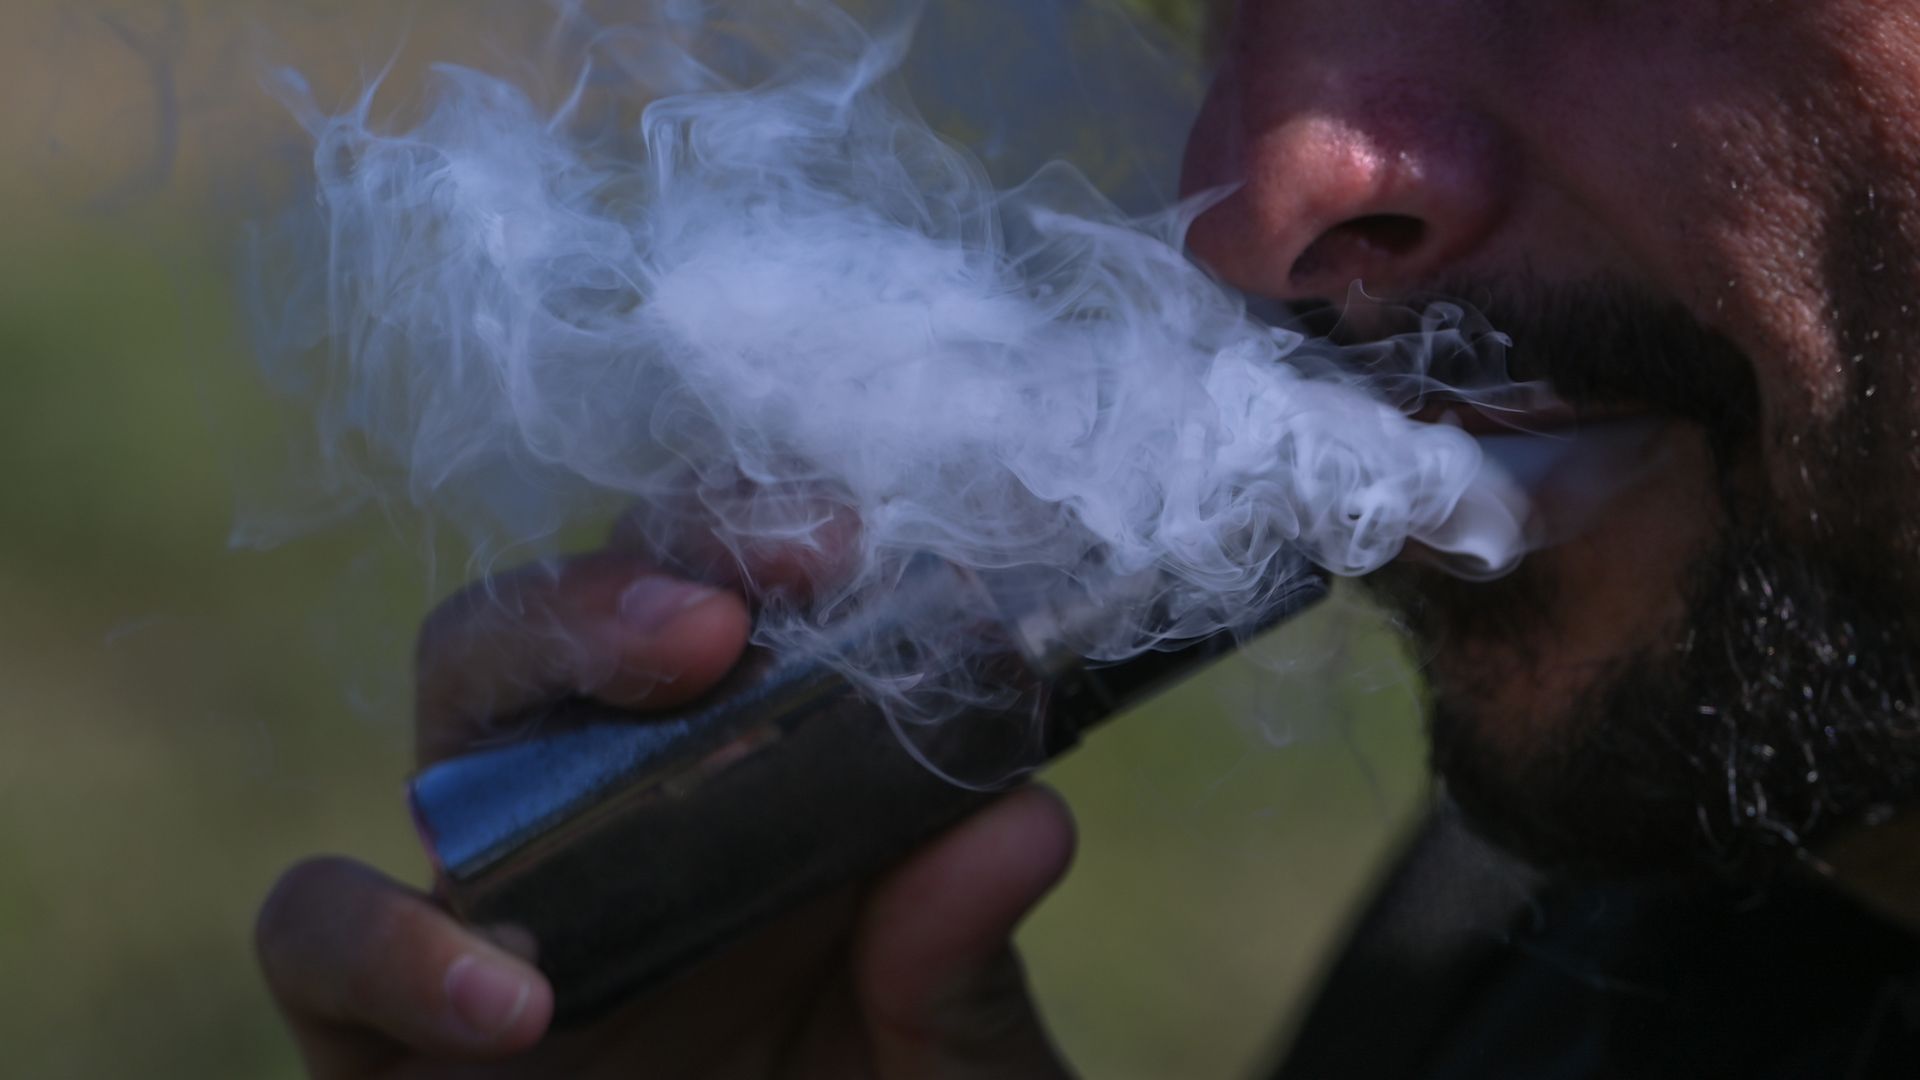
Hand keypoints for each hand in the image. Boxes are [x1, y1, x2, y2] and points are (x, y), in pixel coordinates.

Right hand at [255, 548, 1077, 1077]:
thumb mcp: (954, 1063)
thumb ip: (970, 966)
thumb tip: (1024, 822)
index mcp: (762, 781)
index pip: (736, 594)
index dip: (771, 537)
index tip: (849, 536)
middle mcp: (622, 807)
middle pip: (585, 606)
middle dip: (645, 565)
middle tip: (734, 607)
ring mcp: (501, 898)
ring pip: (455, 706)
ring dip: (532, 649)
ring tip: (668, 680)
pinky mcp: (383, 1026)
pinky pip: (320, 931)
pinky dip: (388, 940)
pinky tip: (513, 1002)